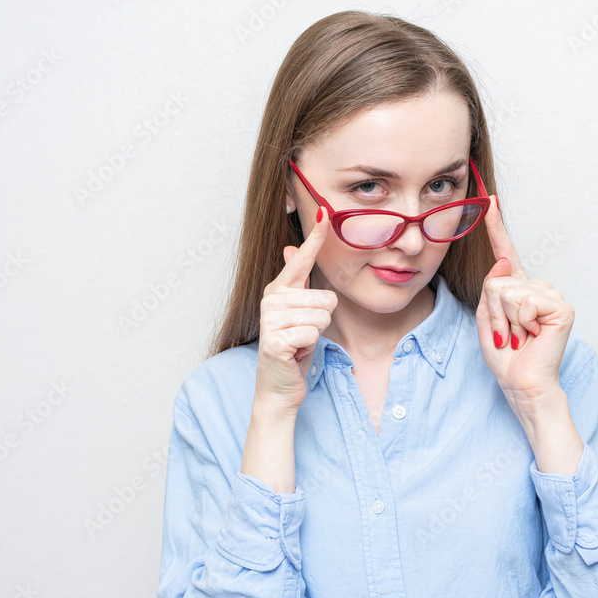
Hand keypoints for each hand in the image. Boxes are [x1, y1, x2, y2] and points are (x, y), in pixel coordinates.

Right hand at [254, 206, 337, 410]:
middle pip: (326, 298)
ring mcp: (271, 319)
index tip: (325, 211)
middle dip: (323, 320)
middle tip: (304, 334)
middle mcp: (271, 299)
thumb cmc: (293, 349)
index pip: (302, 259)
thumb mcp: (299, 313)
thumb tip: (292, 249)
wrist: (279, 386)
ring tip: (300, 343)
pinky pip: (313, 333)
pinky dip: (310, 347)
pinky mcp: (275, 340)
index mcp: (279, 289)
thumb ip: (297, 283)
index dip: (315, 236)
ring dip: (317, 334)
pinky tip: (296, 353)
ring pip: (322, 316)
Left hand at [476, 195, 575, 405]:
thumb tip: (504, 263)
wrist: (521, 383)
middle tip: (507, 335)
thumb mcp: (486, 319)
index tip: (490, 200)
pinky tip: (532, 335)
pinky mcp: (561, 308)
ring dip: (505, 320)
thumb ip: (490, 289)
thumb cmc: (504, 356)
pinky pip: (524, 301)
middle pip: (497, 280)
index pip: (506, 253)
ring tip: (518, 337)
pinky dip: (520, 322)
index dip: (497, 227)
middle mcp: (537, 288)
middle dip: (493, 312)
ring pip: (508, 290)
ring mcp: (551, 296)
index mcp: (518, 289)